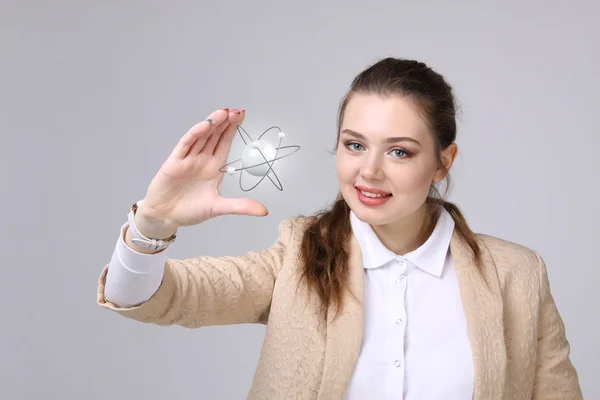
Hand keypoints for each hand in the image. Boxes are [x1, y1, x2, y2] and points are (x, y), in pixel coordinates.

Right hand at [137, 108, 267, 233]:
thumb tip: (264, 211)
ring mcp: (188, 159)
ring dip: (213, 123)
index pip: (225, 142)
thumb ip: (241, 206)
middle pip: (216, 135)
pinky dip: (195, 134)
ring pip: (202, 136)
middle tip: (237, 110)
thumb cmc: (189, 211)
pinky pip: (186, 144)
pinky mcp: (175, 162)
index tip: (242, 116)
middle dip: (226, 122)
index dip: (233, 129)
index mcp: (214, 167)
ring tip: (224, 112)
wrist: (165, 217)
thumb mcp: (218, 208)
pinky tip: (205, 125)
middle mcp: (202, 159)